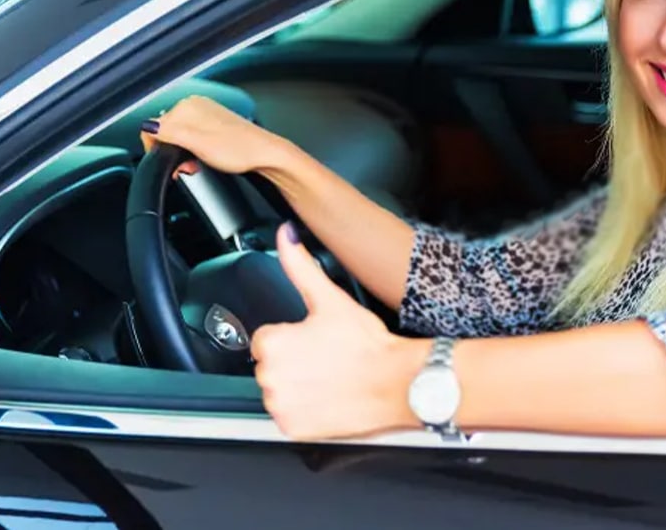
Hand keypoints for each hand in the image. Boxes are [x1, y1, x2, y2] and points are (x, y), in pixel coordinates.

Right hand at [139, 95, 284, 175]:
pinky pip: (193, 136)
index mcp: (187, 106)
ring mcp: (206, 114)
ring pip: (180, 136)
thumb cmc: (240, 150)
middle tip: (186, 166)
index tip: (169, 162)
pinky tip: (204, 158)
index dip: (157, 149)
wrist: (266, 155)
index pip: (153, 127)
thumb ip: (170, 133)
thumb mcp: (197, 144)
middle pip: (167, 132)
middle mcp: (196, 105)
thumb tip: (148, 127)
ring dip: (182, 153)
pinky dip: (193, 149)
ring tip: (196, 163)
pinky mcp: (214, 124)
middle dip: (171, 152)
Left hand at [251, 221, 419, 439]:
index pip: (268, 340)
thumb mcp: (331, 298)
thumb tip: (285, 236)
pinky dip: (305, 412)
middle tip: (328, 360)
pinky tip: (328, 399)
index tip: (319, 342)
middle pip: (272, 367)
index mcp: (272, 342)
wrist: (396, 383)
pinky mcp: (292, 428)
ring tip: (331, 379)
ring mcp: (280, 405)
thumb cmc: (367, 344)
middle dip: (295, 363)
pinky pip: (289, 418)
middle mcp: (269, 376)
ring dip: (299, 387)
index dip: (296, 339)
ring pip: (280, 392)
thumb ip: (300, 265)